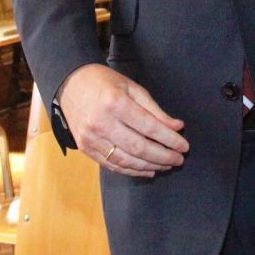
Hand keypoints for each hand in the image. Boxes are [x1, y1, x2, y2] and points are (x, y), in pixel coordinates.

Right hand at [57, 63, 188, 177]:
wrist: (70, 84)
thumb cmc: (104, 83)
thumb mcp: (132, 88)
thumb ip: (154, 110)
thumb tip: (176, 127)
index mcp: (116, 103)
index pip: (149, 127)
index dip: (170, 139)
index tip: (184, 146)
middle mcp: (102, 122)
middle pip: (139, 147)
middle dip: (163, 156)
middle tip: (178, 160)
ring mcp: (91, 138)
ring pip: (126, 161)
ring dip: (149, 166)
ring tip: (166, 166)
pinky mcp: (85, 148)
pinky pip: (112, 165)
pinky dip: (132, 171)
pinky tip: (147, 170)